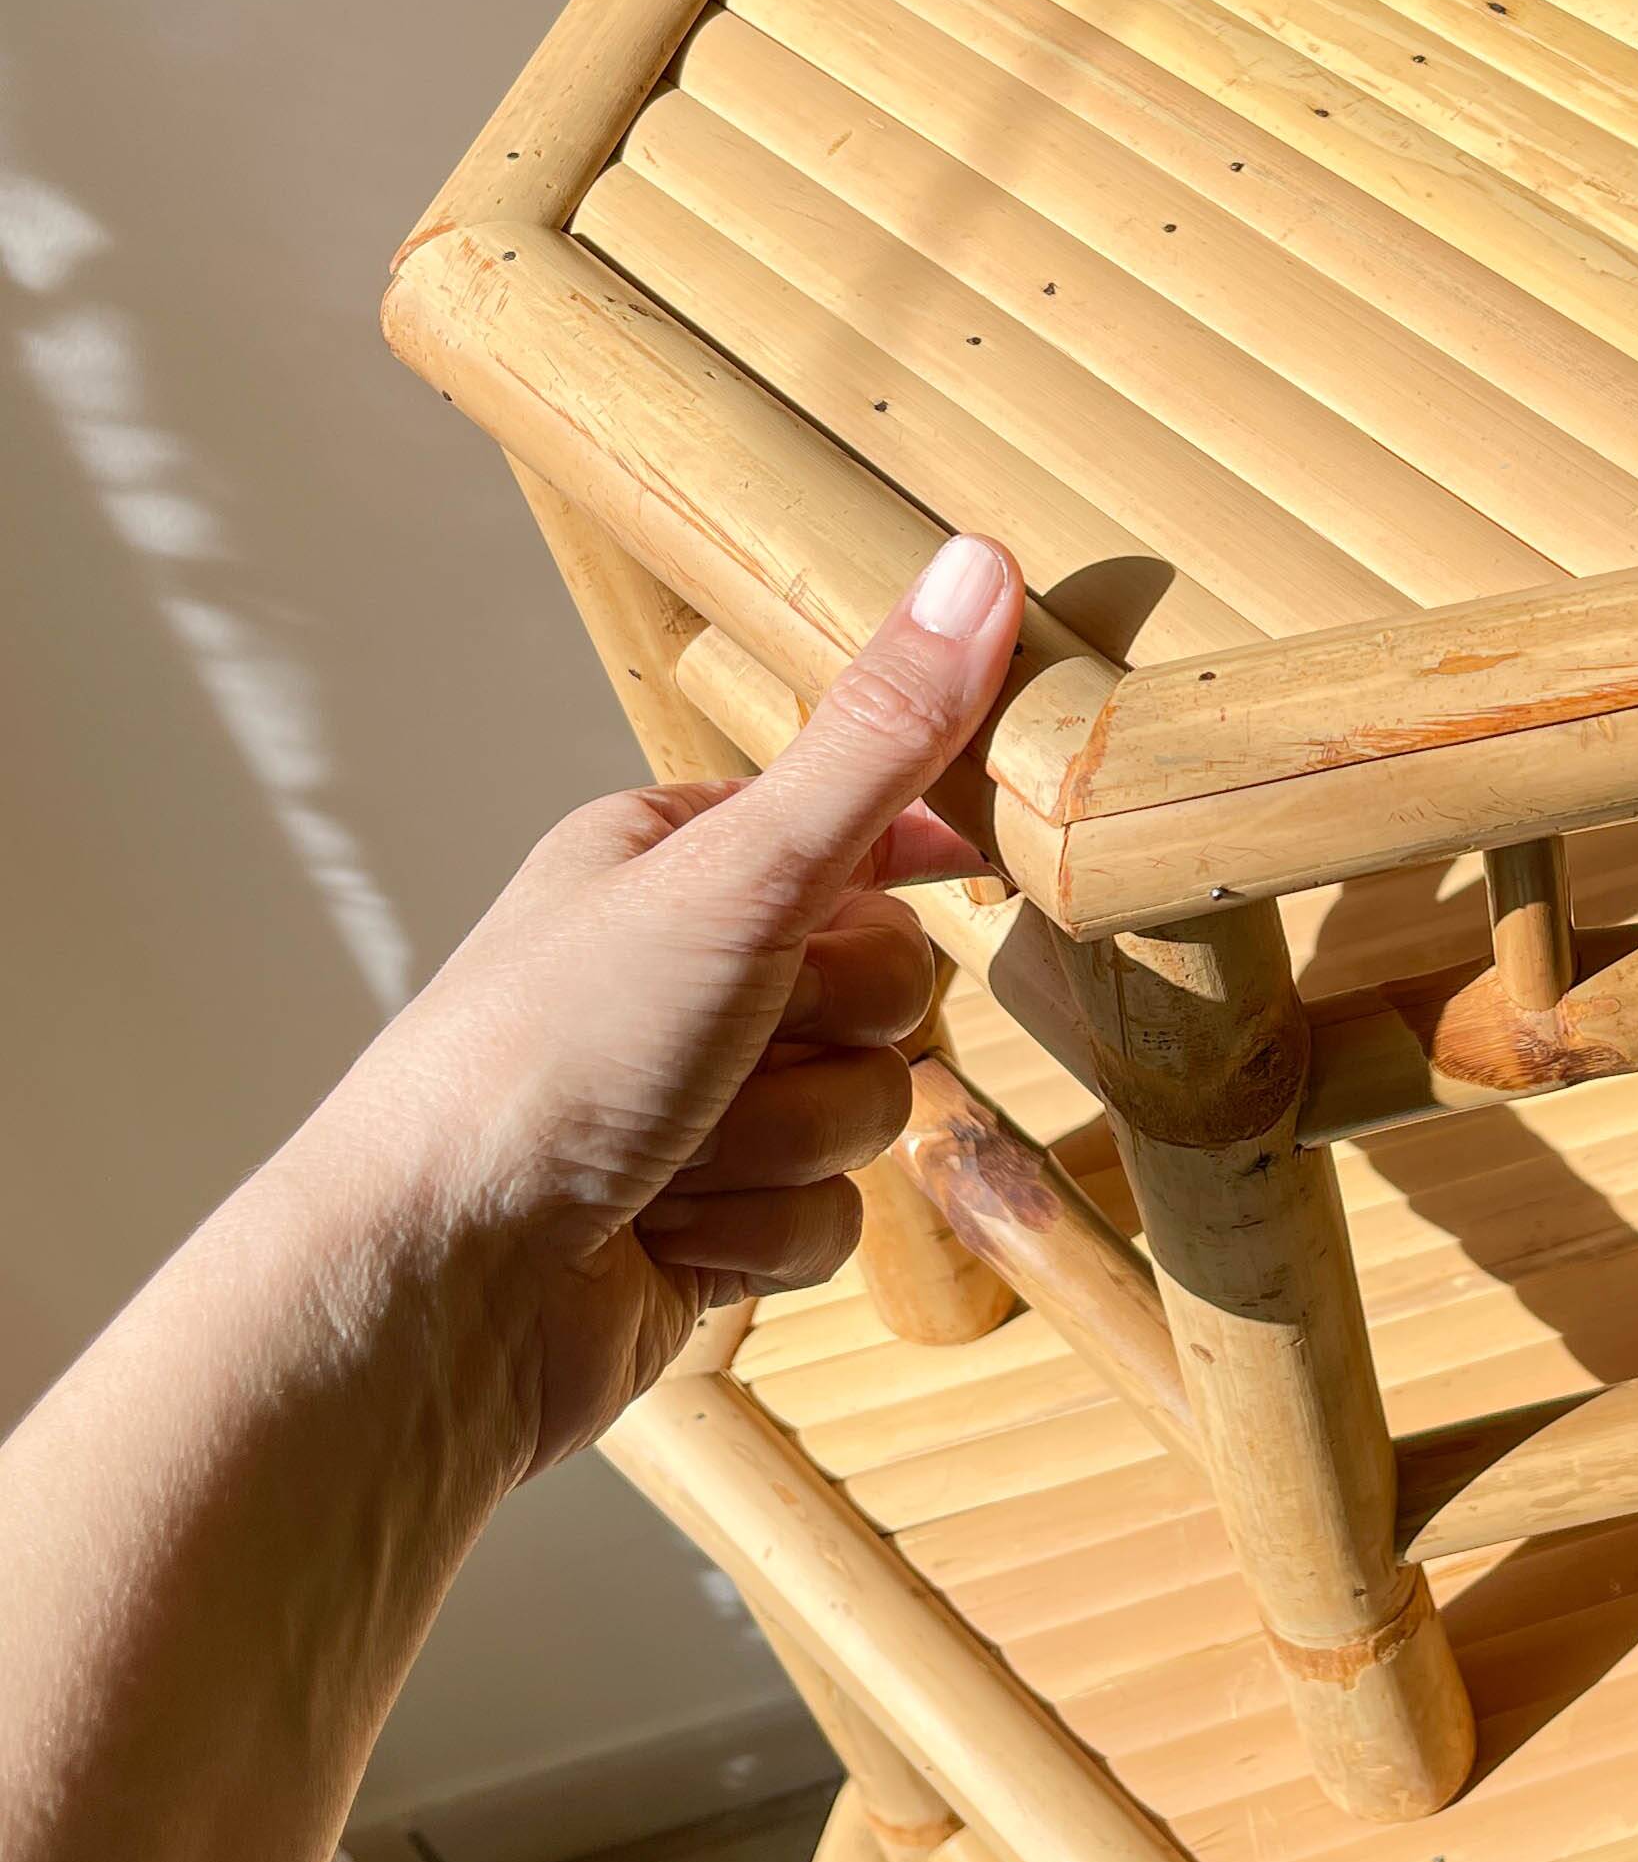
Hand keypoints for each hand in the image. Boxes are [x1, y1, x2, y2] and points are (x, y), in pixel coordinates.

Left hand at [275, 534, 1024, 1475]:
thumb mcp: (734, 876)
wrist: (433, 1296)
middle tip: (742, 1036)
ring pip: (868, 1109)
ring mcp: (698, 1103)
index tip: (973, 865)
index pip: (858, 818)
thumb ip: (876, 743)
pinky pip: (831, 1221)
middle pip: (890, 982)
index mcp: (672, 859)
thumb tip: (980, 566)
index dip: (919, 846)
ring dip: (790, 1144)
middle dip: (831, 1031)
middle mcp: (685, 972)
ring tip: (678, 1154)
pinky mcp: (710, 1223)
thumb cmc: (545, 1061)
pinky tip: (668, 1239)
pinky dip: (761, 1237)